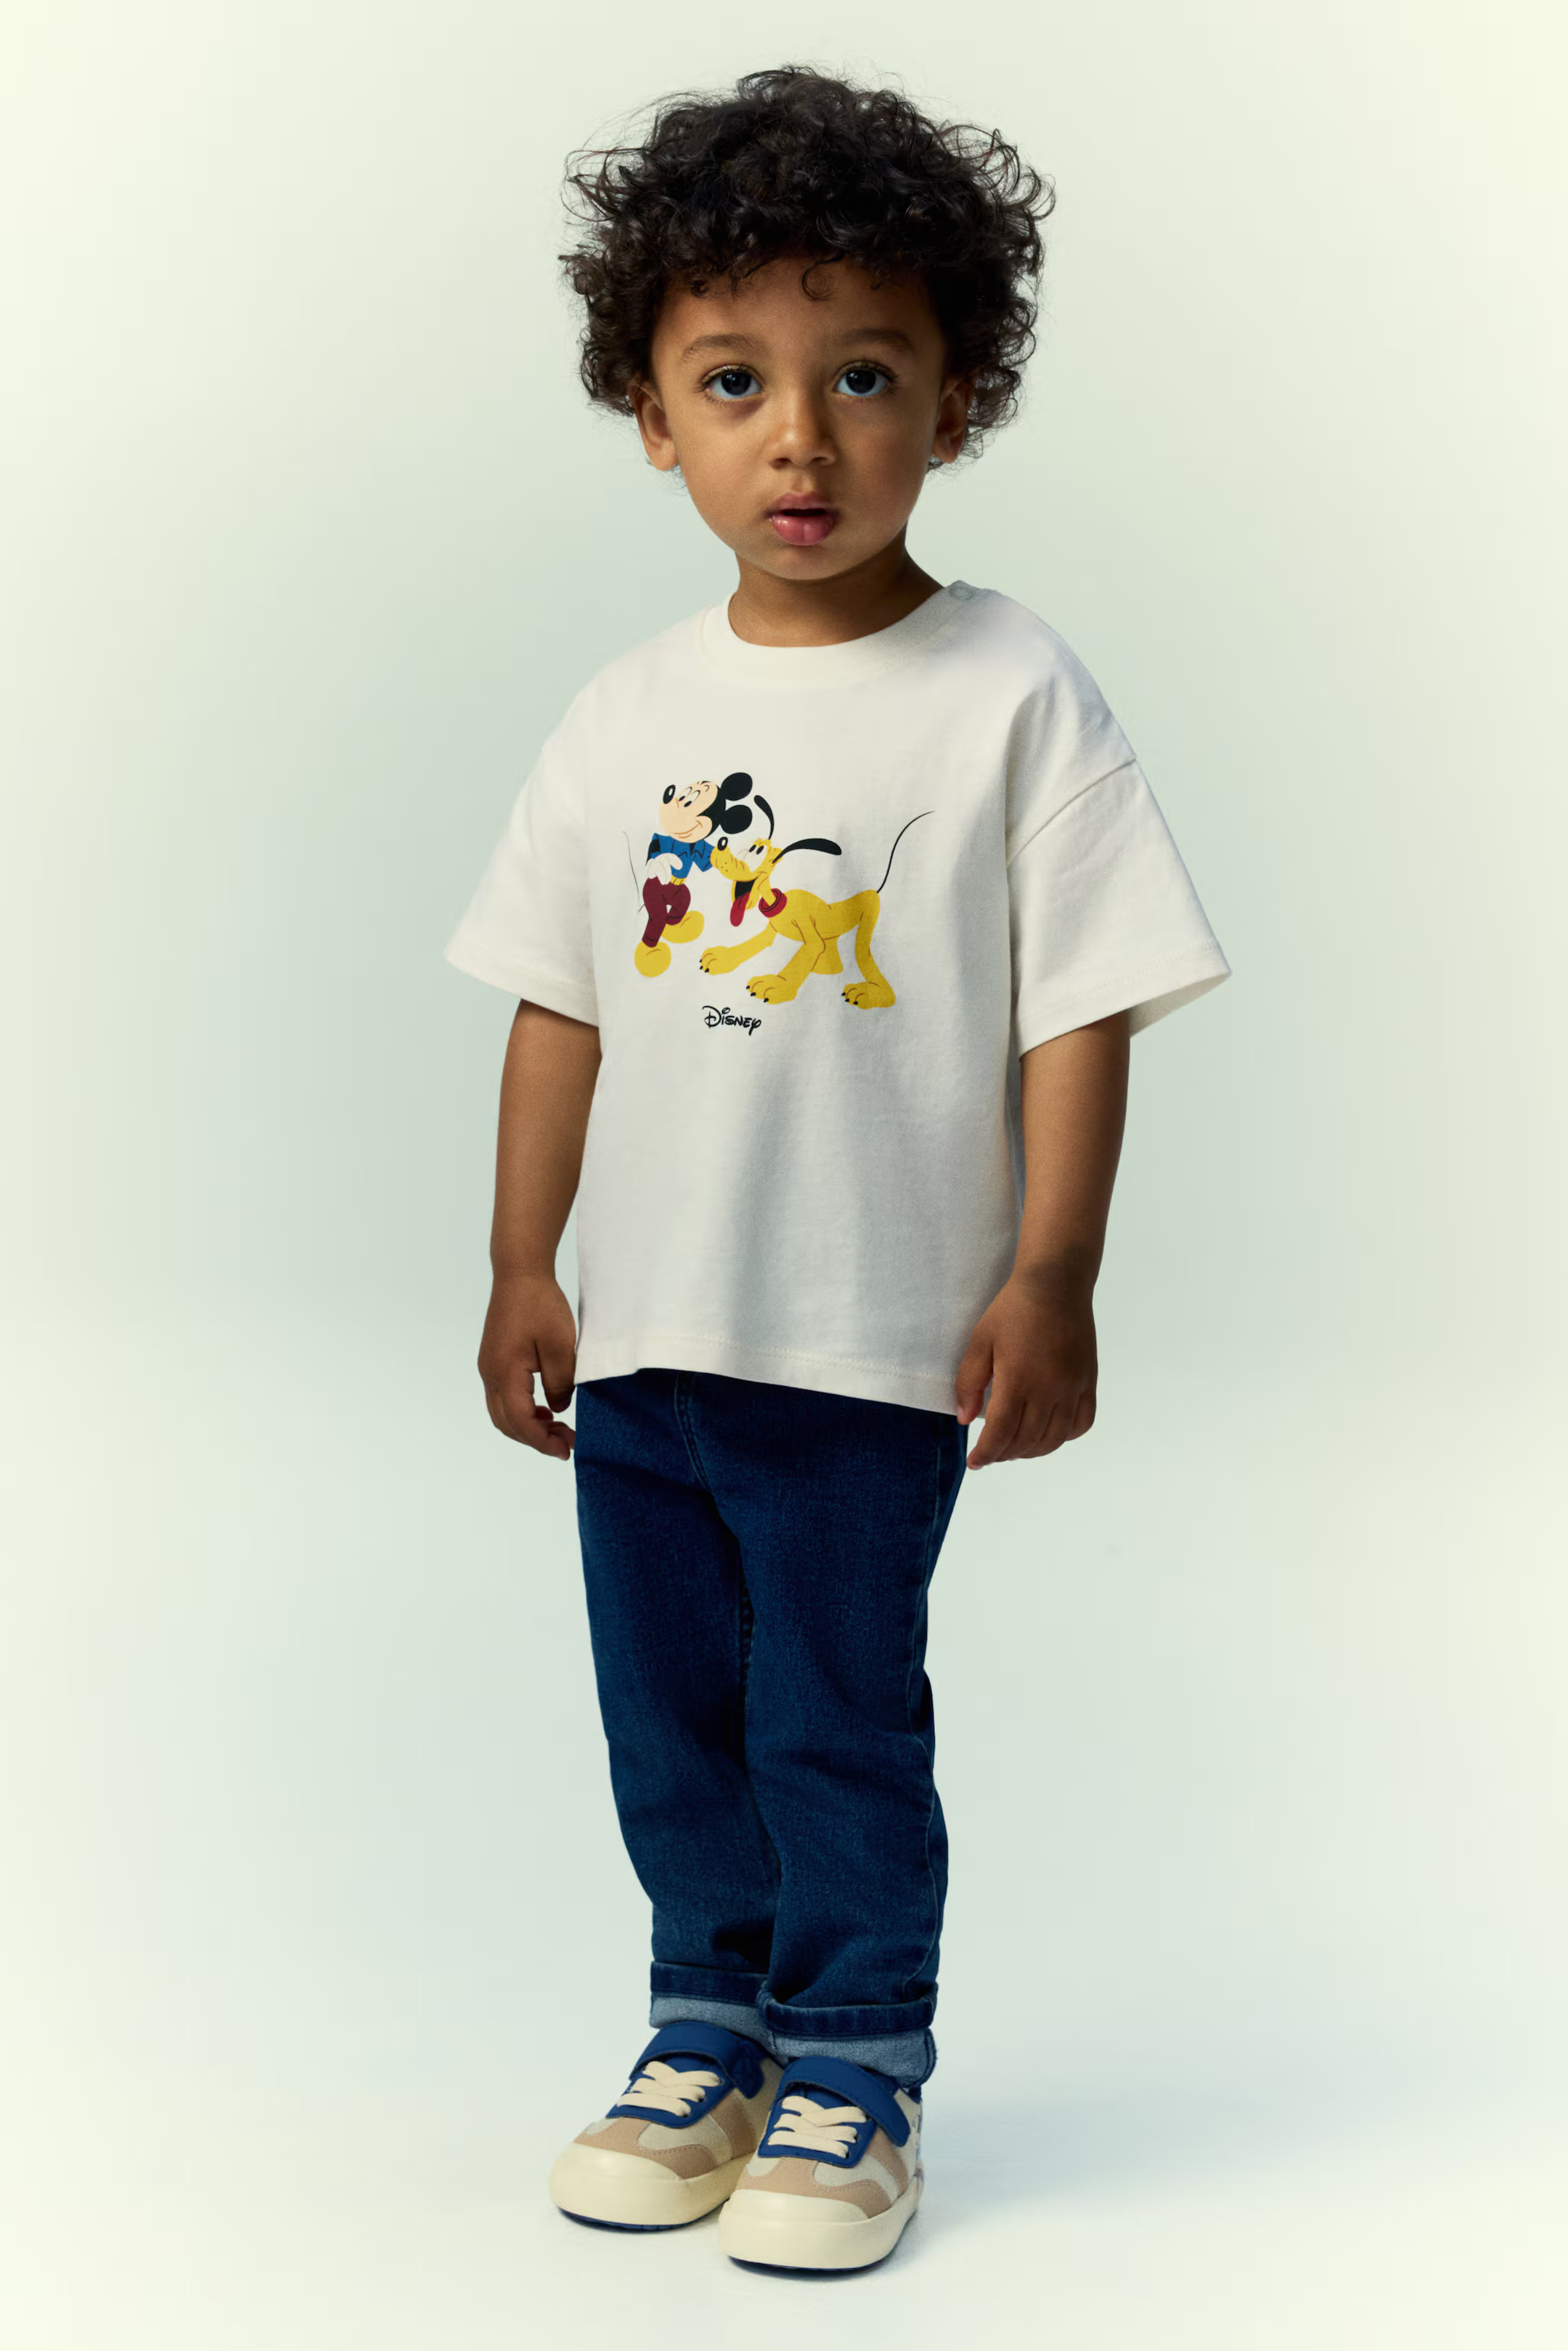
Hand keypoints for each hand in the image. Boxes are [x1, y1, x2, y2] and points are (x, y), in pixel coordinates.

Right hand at [478, 1269, 577, 1460]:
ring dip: (528, 1426)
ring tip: (557, 1429)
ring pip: (503, 1412)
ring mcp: (489, 1367)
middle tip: (566, 1443)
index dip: (542, 1442)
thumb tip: (557, 1409)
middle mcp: (490, 1374)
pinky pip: (504, 1397)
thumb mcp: (561, 1346)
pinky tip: (544, 1409)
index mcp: (505, 1372)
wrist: (519, 1273)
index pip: (520, 1422)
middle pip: (507, 1423)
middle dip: (535, 1439)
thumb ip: (560, 1383)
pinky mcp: (493, 1360)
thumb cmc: (541, 1305)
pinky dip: (523, 1410)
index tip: (566, 1450)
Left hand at [954, 1265, 1097, 1468]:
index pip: (1000, 1433)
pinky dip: (1064, 1437)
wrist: (1056, 1284)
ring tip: (1014, 1448)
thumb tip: (964, 1419)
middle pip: (1026, 1441)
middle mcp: (1049, 1389)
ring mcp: (1073, 1388)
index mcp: (1018, 1380)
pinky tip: (1048, 1434)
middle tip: (991, 1453)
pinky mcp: (1089, 1382)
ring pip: (1054, 1439)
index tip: (975, 1462)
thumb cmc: (1012, 1310)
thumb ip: (969, 1382)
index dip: (986, 1454)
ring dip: (1031, 1451)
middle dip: (1004, 1454)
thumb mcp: (980, 1341)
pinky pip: (1081, 1424)